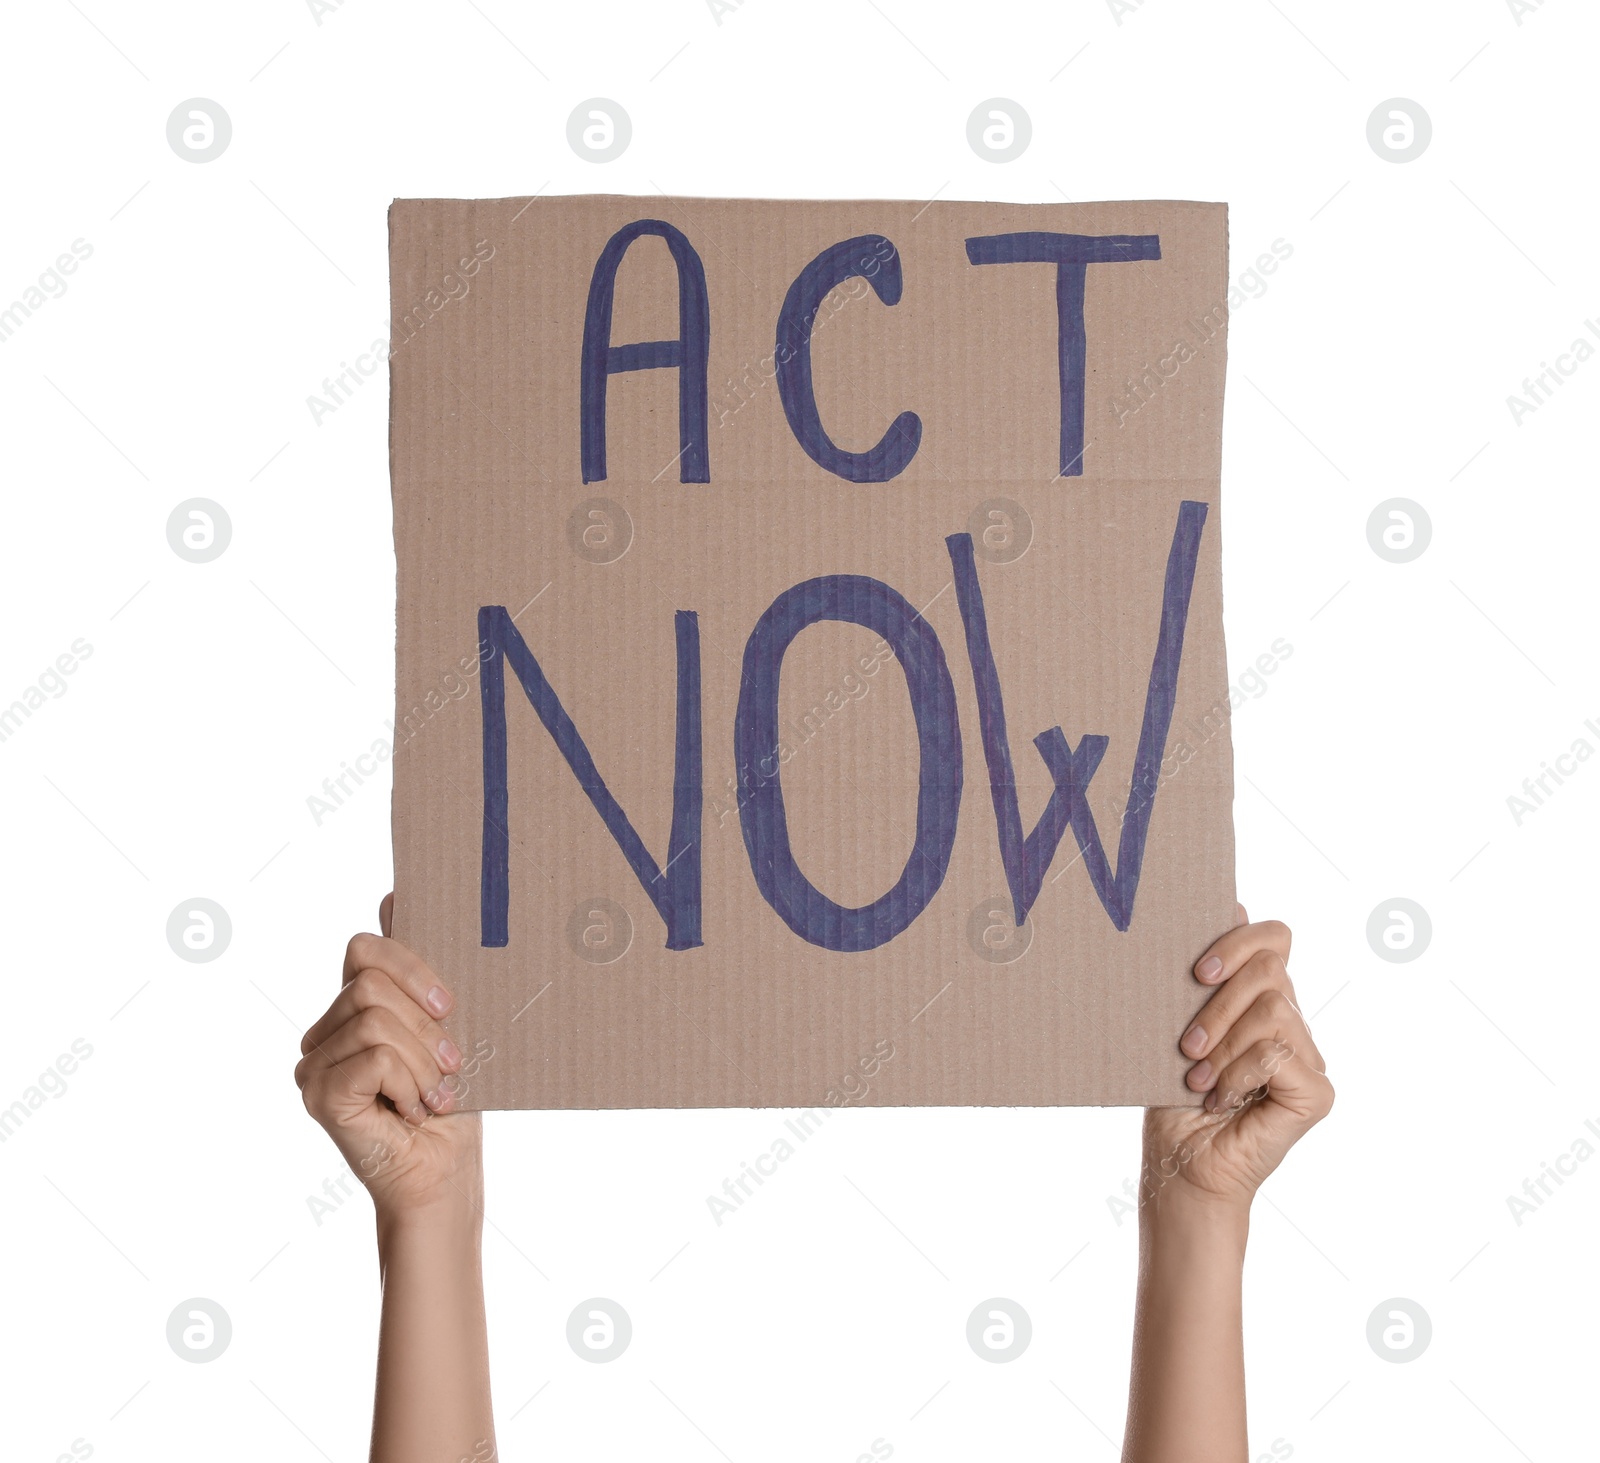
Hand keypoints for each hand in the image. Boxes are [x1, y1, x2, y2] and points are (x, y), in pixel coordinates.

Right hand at [296, 894, 483, 1220]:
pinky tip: (412, 1110)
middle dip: (425, 1024)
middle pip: (372, 981)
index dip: (412, 966)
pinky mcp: (317, 1094)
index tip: (449, 1004)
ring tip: (434, 1095)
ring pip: (375, 1018)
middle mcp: (325, 1029)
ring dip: (423, 1061)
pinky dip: (408, 1082)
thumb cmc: (453, 1100)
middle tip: (451, 1064)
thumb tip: (395, 895)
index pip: (365, 947)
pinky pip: (372, 1056)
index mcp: (353, 1005)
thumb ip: (421, 969)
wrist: (446, 1174)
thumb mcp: (450, 1024)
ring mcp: (313, 1062)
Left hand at [1142, 906, 1332, 1214]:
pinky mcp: (1317, 1091)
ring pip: (1273, 1009)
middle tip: (1186, 1044)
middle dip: (1218, 1003)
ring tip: (1199, 1078)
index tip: (1196, 973)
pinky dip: (1238, 1073)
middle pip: (1271, 968)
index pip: (1274, 938)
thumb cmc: (1169, 1096)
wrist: (1177, 1164)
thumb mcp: (1176, 1021)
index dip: (1238, 941)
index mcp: (1259, 999)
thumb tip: (1231, 902)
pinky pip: (1278, 1051)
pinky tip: (1221, 1098)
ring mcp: (1309, 1057)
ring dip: (1224, 1043)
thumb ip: (1205, 974)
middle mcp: (1291, 1023)